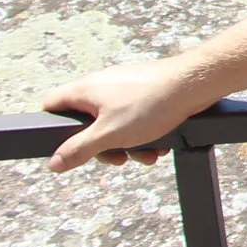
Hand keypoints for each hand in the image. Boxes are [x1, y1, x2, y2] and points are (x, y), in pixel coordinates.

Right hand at [40, 56, 220, 171]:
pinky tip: (160, 144)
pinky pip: (136, 116)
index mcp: (85, 89)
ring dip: (129, 143)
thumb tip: (54, 162)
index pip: (51, 103)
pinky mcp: (146, 90)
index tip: (66, 146)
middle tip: (118, 158)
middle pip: (87, 121)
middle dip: (103, 146)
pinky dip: (145, 132)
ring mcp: (125, 85)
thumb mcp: (108, 135)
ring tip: (147, 154)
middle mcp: (103, 83)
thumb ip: (79, 150)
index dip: (52, 126)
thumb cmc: (151, 104)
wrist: (194, 84)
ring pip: (115, 122)